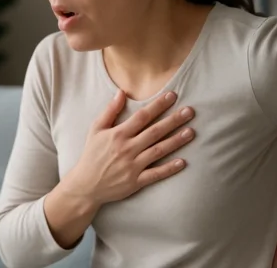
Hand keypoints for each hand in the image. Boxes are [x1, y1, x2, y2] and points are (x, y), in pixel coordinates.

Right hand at [64, 89, 195, 205]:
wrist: (85, 185)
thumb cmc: (91, 155)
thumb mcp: (96, 129)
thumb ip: (110, 111)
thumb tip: (121, 92)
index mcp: (118, 134)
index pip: (142, 116)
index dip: (158, 105)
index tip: (172, 95)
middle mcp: (127, 148)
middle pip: (155, 131)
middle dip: (173, 120)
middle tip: (190, 111)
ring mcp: (132, 165)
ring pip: (159, 151)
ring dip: (176, 141)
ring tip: (191, 132)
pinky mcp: (136, 181)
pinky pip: (156, 174)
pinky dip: (169, 169)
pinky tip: (183, 162)